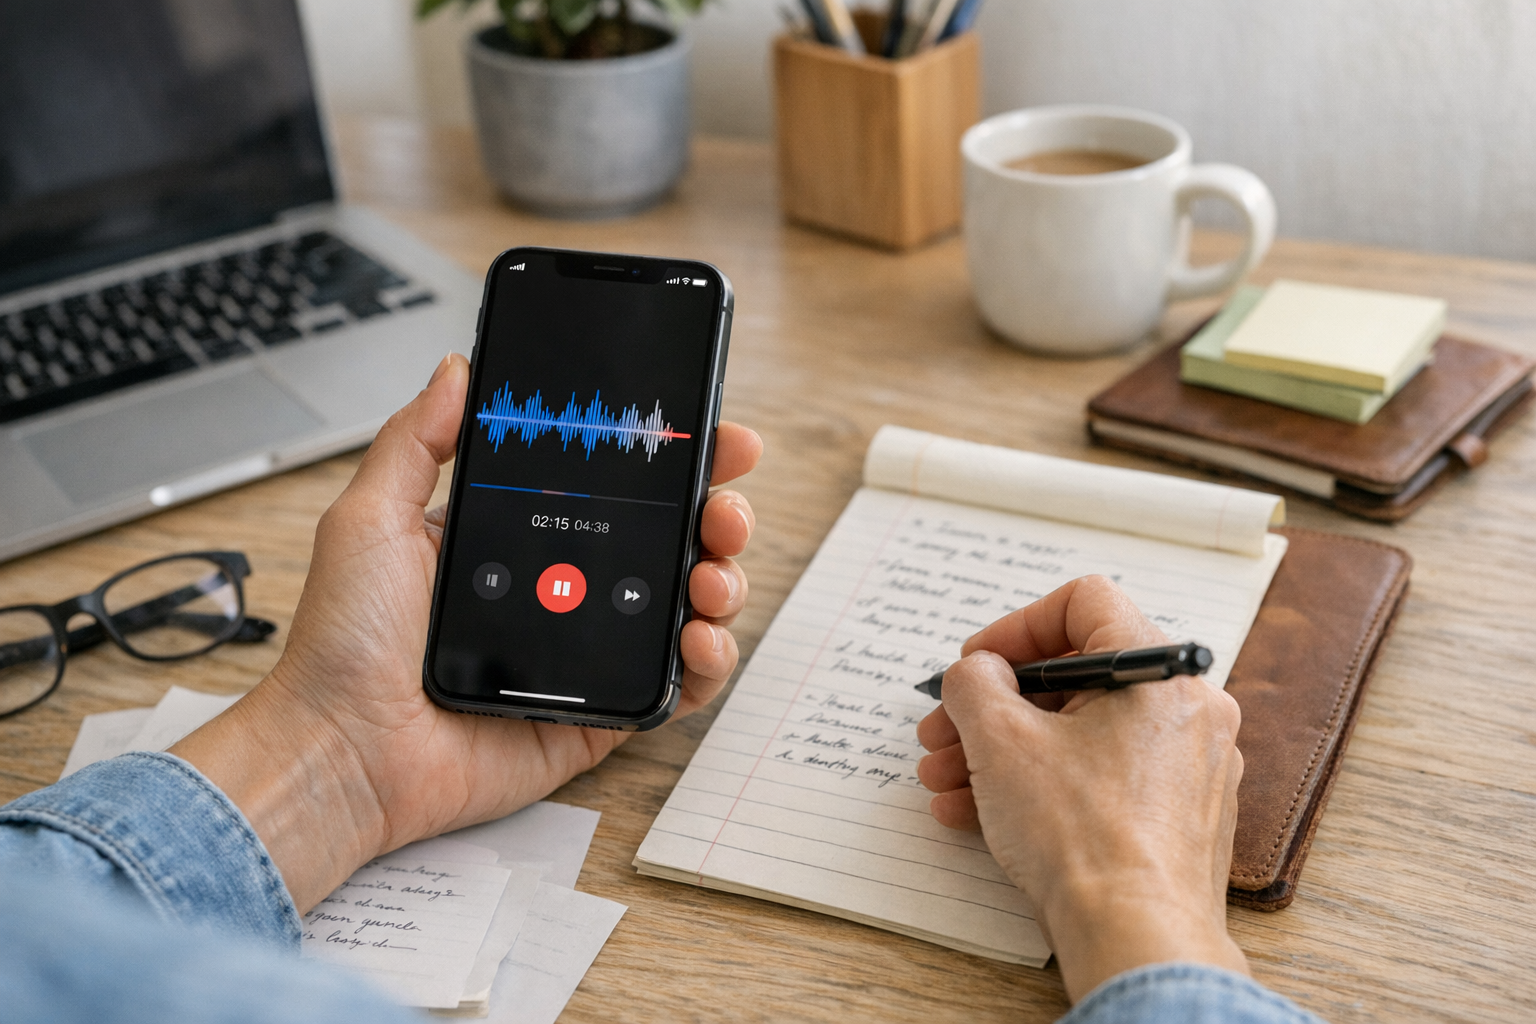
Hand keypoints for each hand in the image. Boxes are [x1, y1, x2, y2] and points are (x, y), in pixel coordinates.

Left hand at [173, 353, 762, 910]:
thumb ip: (416, 441)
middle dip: (718, 516)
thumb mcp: (369, 518)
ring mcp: (586, 652)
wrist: (341, 751)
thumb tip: (458, 368)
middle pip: (671, 541)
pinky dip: (707, 661)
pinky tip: (699, 640)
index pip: (617, 486)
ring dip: (722, 582)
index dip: (674, 460)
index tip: (712, 435)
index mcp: (520, 537)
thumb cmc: (342, 643)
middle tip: (724, 510)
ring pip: (686, 607)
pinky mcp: (597, 713)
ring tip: (711, 578)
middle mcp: (563, 589)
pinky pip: (675, 687)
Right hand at [914, 576, 1248, 1001]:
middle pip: (1075, 677)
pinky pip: (1101, 776)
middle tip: (943, 731)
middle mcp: (1187, 710)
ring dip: (1004, 749)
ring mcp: (1189, 766)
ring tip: (946, 781)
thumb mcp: (1001, 739)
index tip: (974, 665)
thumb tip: (979, 670)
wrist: (1137, 938)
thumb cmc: (1082, 836)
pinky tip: (979, 813)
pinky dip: (1043, 783)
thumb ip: (976, 681)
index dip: (1015, 626)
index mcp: (1159, 672)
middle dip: (993, 705)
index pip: (1084, 602)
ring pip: (1081, 732)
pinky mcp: (1179, 816)